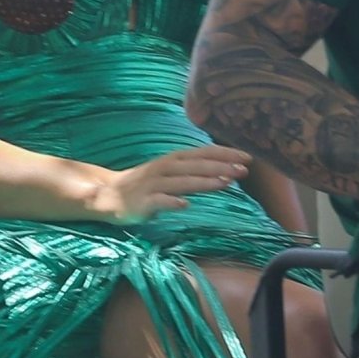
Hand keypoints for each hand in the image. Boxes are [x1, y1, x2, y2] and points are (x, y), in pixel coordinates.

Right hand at [89, 145, 249, 223]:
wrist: (110, 194)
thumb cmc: (146, 183)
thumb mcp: (170, 171)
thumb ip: (193, 171)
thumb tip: (225, 171)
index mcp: (173, 159)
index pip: (203, 153)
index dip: (225, 154)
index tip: (248, 157)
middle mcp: (164, 168)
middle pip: (196, 166)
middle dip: (221, 167)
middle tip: (244, 170)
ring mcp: (153, 185)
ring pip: (182, 182)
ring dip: (204, 182)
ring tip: (225, 183)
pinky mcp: (143, 202)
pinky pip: (159, 202)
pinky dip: (172, 202)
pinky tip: (185, 205)